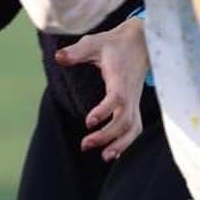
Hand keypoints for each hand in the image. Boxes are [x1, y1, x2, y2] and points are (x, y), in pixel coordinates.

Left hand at [55, 16, 148, 160]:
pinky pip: (135, 128)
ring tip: (103, 157)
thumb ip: (76, 52)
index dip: (105, 110)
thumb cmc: (113, 44)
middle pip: (124, 119)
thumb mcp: (94, 43)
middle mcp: (130, 92)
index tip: (89, 122)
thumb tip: (58, 57)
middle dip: (107, 135)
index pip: (117, 97)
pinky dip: (127, 142)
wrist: (141, 42)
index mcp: (120, 77)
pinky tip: (113, 154)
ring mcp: (135, 101)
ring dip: (120, 144)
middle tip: (85, 145)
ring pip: (133, 127)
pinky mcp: (135, 106)